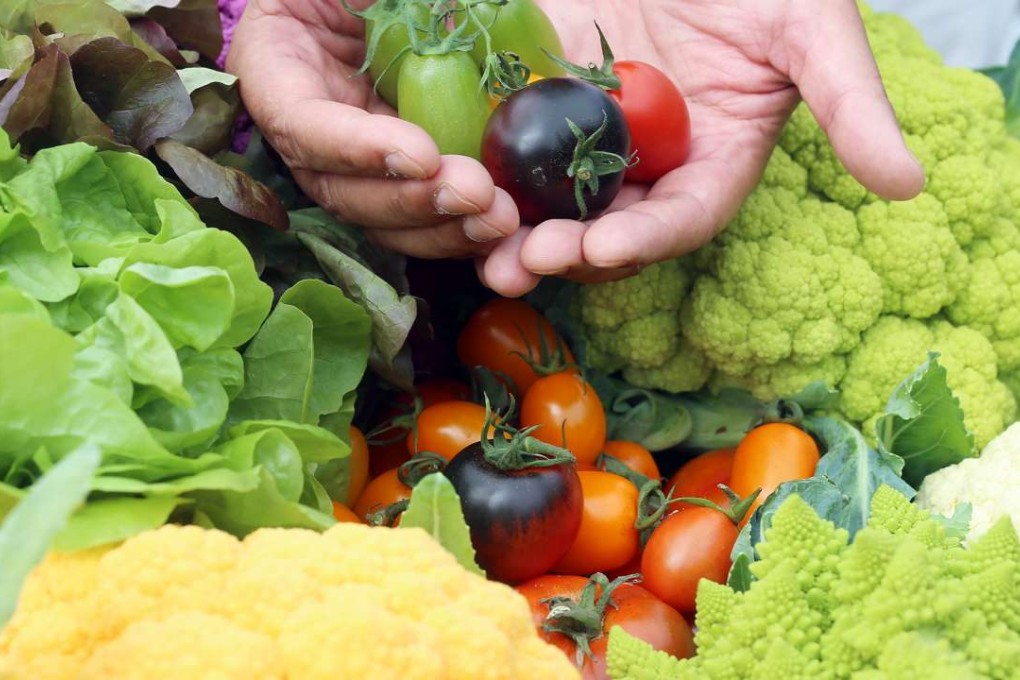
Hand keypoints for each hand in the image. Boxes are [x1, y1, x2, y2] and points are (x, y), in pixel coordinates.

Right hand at [227, 0, 519, 258]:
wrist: (382, 1)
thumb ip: (393, 4)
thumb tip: (453, 22)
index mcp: (277, 69)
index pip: (303, 125)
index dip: (357, 150)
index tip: (421, 155)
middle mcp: (308, 130)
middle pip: (343, 191)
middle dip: (411, 202)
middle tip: (476, 194)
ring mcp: (352, 162)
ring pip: (383, 219)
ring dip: (442, 229)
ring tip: (499, 219)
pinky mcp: (399, 178)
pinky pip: (422, 217)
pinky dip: (461, 230)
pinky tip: (502, 227)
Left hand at [477, 0, 925, 295]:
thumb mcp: (810, 27)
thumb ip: (850, 104)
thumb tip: (908, 184)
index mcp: (713, 161)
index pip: (682, 216)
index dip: (647, 238)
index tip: (605, 248)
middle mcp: (650, 165)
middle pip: (606, 225)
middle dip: (566, 250)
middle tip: (521, 262)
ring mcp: (592, 138)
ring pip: (551, 199)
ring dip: (515, 231)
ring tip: (480, 251)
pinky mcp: (545, 103)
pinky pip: (511, 147)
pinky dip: (486, 172)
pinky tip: (451, 186)